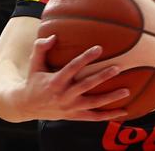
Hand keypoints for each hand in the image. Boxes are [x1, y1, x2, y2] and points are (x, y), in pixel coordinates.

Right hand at [13, 35, 129, 121]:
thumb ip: (41, 48)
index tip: (99, 48)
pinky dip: (109, 116)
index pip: (73, 67)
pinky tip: (123, 111)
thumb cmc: (34, 81)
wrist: (27, 106)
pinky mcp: (75, 116)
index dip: (86, 58)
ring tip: (127, 90)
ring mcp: (71, 107)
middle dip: (103, 77)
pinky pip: (94, 117)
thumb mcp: (34, 64)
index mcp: (55, 81)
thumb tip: (54, 36)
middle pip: (87, 85)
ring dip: (110, 98)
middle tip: (118, 68)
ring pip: (94, 103)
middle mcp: (64, 95)